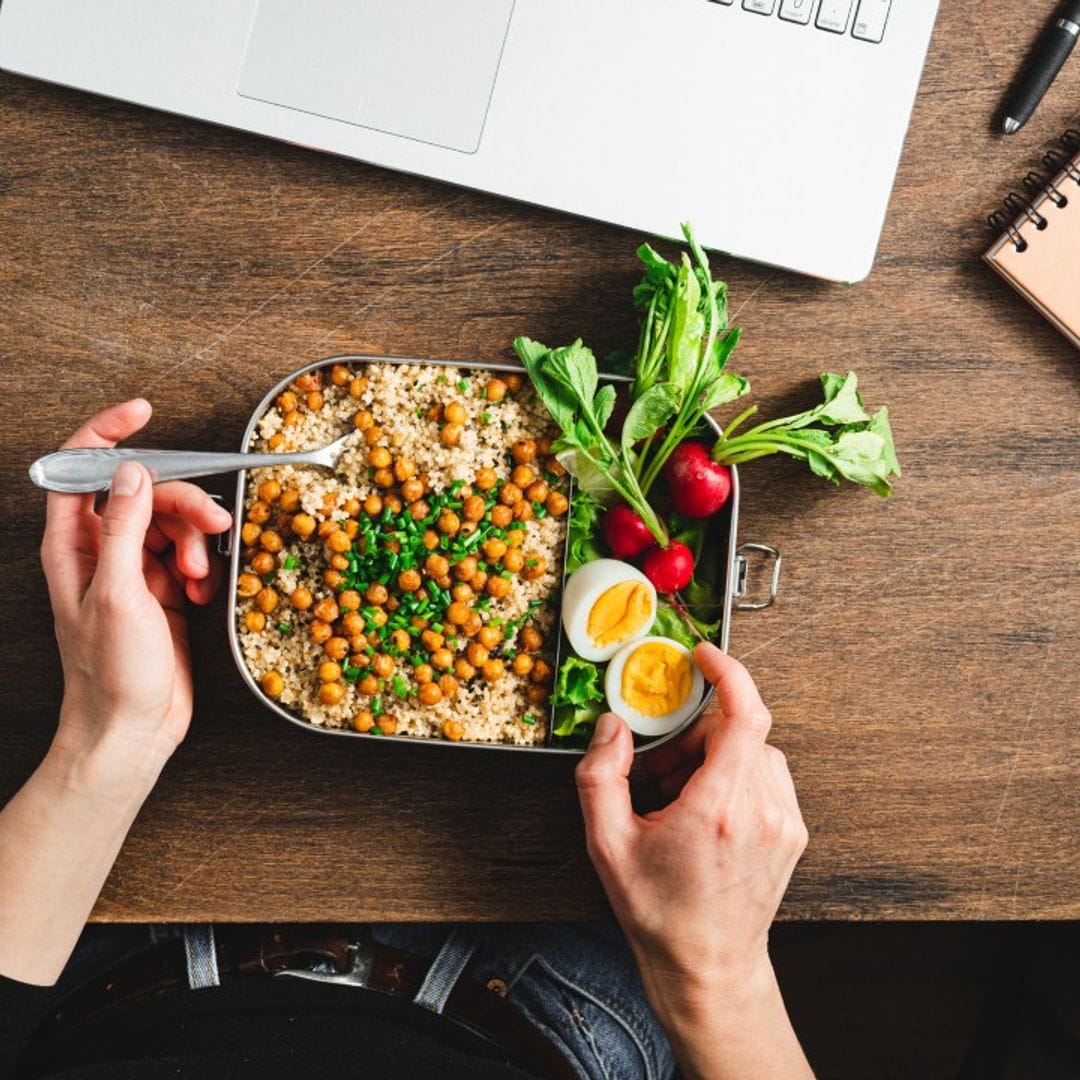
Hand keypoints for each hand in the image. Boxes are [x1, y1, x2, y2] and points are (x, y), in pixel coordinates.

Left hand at [40, 399, 232, 779]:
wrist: (133, 728)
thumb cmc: (111, 673)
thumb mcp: (117, 594)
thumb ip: (123, 528)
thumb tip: (131, 472)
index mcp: (73, 545)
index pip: (81, 468)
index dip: (107, 433)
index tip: (144, 412)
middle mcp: (100, 551)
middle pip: (144, 493)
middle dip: (182, 504)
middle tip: (213, 526)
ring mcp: (132, 570)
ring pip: (172, 523)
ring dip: (196, 542)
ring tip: (200, 575)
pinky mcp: (162, 590)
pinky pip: (188, 555)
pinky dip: (202, 567)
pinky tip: (203, 591)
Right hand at [575, 643, 809, 1078]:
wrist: (709, 968)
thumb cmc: (660, 913)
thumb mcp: (607, 845)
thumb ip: (601, 776)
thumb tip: (612, 727)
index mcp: (720, 808)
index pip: (744, 716)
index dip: (728, 674)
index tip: (705, 656)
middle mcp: (762, 810)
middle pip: (737, 731)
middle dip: (694, 734)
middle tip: (659, 768)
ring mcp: (783, 822)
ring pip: (754, 750)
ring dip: (714, 754)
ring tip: (679, 795)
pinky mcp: (792, 831)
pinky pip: (766, 775)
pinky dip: (734, 774)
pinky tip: (705, 807)